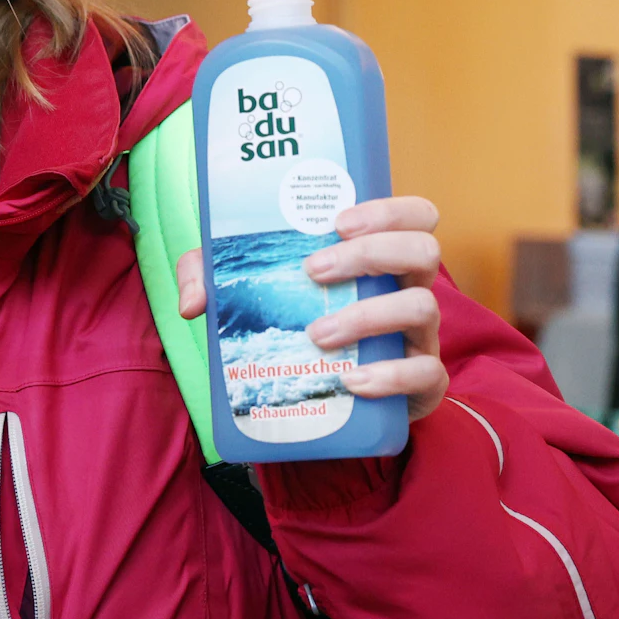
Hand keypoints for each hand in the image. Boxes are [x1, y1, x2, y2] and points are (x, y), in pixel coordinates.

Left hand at [175, 196, 447, 420]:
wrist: (332, 407)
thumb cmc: (298, 331)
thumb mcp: (250, 297)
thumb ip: (212, 281)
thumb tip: (192, 303)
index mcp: (381, 259)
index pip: (414, 216)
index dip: (387, 211)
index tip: (338, 221)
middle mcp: (409, 289)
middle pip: (423, 250)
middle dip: (371, 253)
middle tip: (314, 271)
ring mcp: (422, 336)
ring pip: (423, 307)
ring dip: (368, 315)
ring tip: (317, 334)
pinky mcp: (424, 382)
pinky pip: (427, 373)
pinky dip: (391, 375)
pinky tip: (352, 380)